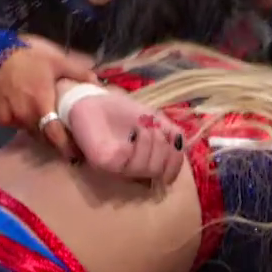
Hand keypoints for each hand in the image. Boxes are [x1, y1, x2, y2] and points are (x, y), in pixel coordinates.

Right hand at [0, 39, 98, 160]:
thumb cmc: (29, 58)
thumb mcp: (58, 61)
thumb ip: (78, 73)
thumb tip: (97, 83)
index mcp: (41, 104)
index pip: (54, 134)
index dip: (66, 147)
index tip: (77, 154)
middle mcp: (25, 116)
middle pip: (44, 137)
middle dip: (56, 140)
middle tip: (67, 138)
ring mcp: (11, 119)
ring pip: (31, 133)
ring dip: (40, 132)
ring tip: (49, 127)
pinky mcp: (0, 118)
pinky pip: (16, 127)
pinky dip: (23, 124)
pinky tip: (28, 114)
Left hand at [65, 90, 186, 184]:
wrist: (90, 99)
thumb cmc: (122, 110)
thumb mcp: (155, 118)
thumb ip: (172, 133)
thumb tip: (181, 147)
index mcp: (143, 162)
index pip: (168, 173)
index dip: (175, 160)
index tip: (171, 140)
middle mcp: (129, 170)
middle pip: (156, 170)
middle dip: (161, 146)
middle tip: (153, 127)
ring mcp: (114, 168)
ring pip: (142, 168)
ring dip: (149, 143)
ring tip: (142, 126)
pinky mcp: (101, 162)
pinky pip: (124, 160)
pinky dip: (134, 145)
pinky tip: (133, 132)